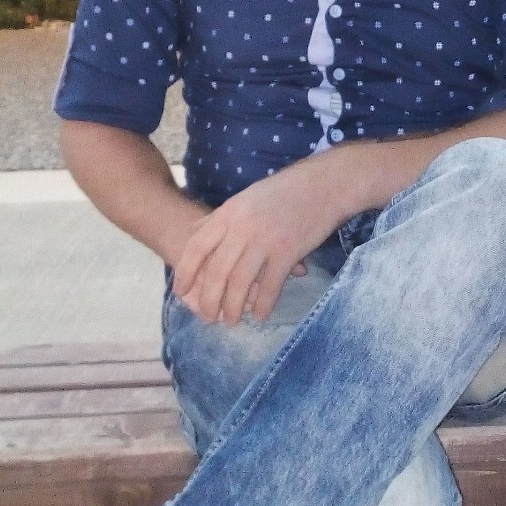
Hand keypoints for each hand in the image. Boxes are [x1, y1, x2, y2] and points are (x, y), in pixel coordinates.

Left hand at [172, 158, 342, 325]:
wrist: (324, 184)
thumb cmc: (285, 191)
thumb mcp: (246, 197)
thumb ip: (221, 217)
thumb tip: (196, 233)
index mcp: (229, 212)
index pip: (196, 247)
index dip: (185, 273)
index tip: (180, 292)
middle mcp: (242, 227)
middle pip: (216, 272)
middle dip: (208, 301)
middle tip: (208, 317)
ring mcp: (265, 240)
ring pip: (239, 285)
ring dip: (232, 309)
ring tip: (231, 320)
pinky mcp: (288, 252)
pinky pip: (269, 287)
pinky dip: (262, 305)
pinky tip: (259, 314)